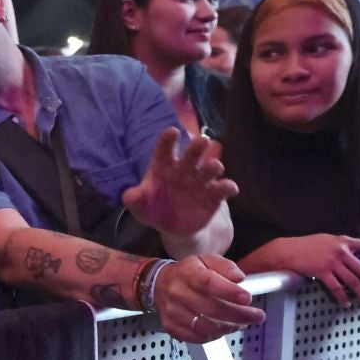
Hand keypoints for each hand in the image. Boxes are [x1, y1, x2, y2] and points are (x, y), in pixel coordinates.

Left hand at [122, 127, 236, 237]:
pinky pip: (222, 189)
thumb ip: (135, 200)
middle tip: (202, 141)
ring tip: (214, 166)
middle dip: (196, 148)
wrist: (174, 227)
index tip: (172, 132)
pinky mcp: (214, 195)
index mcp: (164, 167)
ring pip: (209, 169)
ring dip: (213, 166)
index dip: (168, 140)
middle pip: (191, 155)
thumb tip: (129, 196)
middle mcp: (184, 169)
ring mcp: (201, 181)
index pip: (164, 150)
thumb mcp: (141, 207)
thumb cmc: (155, 209)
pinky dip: (227, 187)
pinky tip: (230, 188)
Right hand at [153, 255, 266, 341]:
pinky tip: (222, 329)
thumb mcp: (207, 260)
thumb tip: (239, 279)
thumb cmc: (188, 273)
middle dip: (239, 315)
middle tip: (256, 316)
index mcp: (188, 273)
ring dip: (229, 327)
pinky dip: (214, 336)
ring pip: (205, 327)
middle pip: (211, 309)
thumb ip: (226, 266)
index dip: (229, 292)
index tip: (248, 298)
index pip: (208, 283)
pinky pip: (196, 337)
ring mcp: (173, 311)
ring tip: (240, 323)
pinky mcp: (171, 326)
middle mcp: (178, 292)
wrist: (159, 284)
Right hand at [270, 234, 359, 306]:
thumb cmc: (305, 246)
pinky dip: (342, 298)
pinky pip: (336, 288)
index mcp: (344, 241)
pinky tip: (346, 303)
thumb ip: (341, 247)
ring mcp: (332, 262)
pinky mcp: (322, 272)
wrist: (287, 251)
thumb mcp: (326, 241)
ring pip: (352, 280)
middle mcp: (341, 251)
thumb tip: (351, 258)